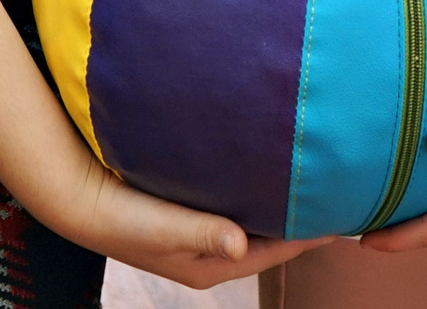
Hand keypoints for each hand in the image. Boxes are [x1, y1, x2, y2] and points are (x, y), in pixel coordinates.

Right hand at [61, 166, 326, 286]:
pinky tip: (271, 160)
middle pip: (273, 234)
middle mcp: (214, 250)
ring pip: (257, 215)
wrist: (79, 196)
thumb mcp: (161, 227)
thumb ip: (202, 232)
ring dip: (282, 197)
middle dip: (305, 214)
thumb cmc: (119, 216)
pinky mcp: (193, 206)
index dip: (312, 232)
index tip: (347, 210)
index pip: (277, 250)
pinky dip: (258, 183)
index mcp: (211, 265)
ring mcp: (204, 229)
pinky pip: (237, 197)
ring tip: (316, 170)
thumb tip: (243, 244)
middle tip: (341, 184)